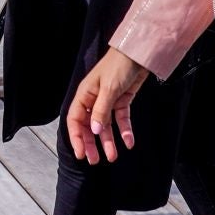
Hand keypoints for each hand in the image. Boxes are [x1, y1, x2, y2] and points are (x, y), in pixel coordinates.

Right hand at [65, 47, 150, 162]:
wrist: (138, 54)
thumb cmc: (118, 67)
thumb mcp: (109, 89)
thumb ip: (101, 111)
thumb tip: (95, 132)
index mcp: (85, 95)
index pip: (75, 120)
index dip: (76, 137)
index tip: (81, 154)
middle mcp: (94, 99)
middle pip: (90, 126)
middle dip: (92, 143)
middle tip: (96, 161)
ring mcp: (108, 101)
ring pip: (106, 126)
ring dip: (108, 141)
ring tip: (113, 157)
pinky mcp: (122, 101)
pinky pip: (121, 119)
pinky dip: (125, 131)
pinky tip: (130, 143)